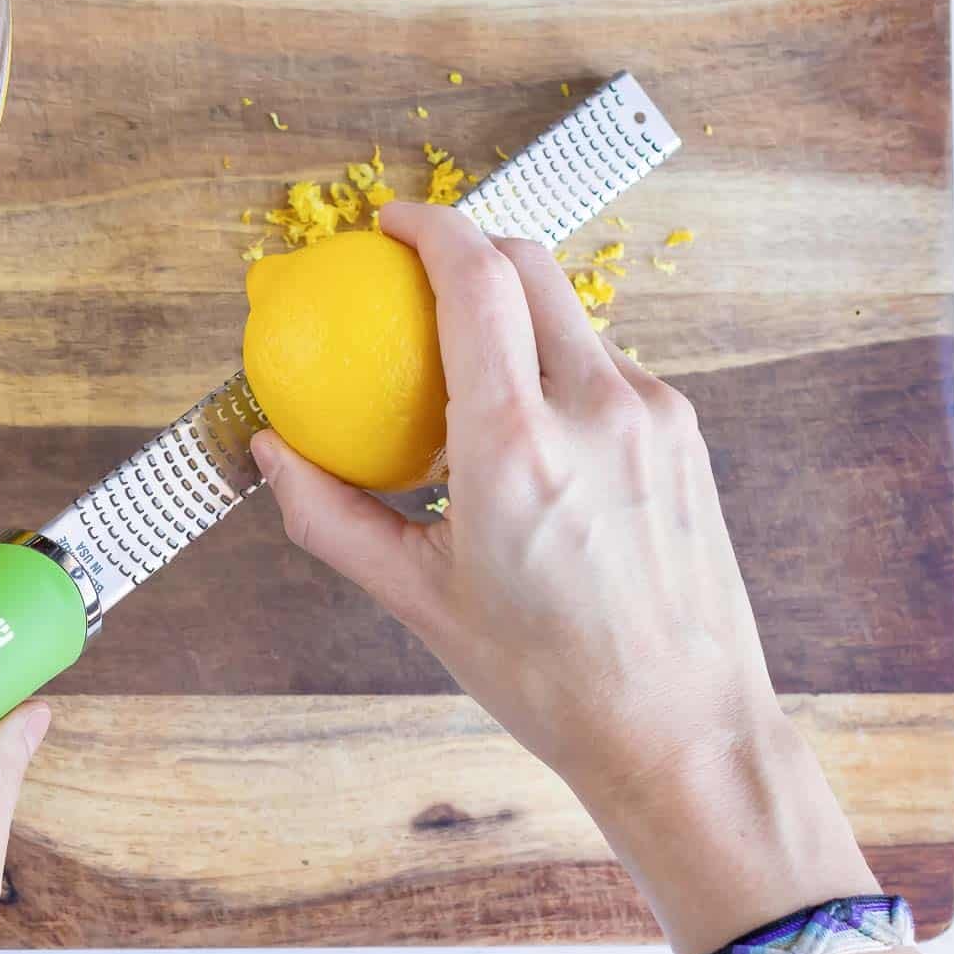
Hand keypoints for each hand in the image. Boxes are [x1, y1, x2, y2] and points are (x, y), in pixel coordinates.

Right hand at [252, 203, 888, 953]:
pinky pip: (605, 365)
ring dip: (515, 315)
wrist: (681, 728)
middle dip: (470, 246)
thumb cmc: (544, 675)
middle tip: (418, 275)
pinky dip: (556, 367)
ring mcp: (652, 414)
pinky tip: (531, 430)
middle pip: (529, 265)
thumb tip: (270, 451)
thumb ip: (330, 514)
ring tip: (470, 373)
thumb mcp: (417, 599)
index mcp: (515, 446)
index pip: (475, 280)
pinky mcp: (683, 432)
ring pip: (570, 315)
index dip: (429, 226)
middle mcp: (594, 409)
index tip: (388, 225)